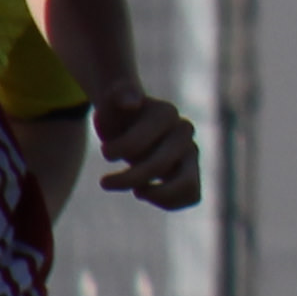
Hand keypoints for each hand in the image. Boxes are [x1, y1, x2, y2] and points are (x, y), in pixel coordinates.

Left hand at [93, 89, 202, 210]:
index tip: (104, 152)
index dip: (118, 151)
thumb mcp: (110, 100)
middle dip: (128, 179)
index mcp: (165, 113)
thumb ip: (119, 93)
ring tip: (138, 192)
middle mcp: (184, 132)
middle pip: (160, 167)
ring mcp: (191, 152)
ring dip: (157, 195)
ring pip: (187, 185)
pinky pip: (192, 196)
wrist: (130, 122)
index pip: (140, 142)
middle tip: (103, 182)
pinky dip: (168, 201)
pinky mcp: (192, 171)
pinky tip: (146, 192)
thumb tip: (130, 104)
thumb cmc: (117, 113)